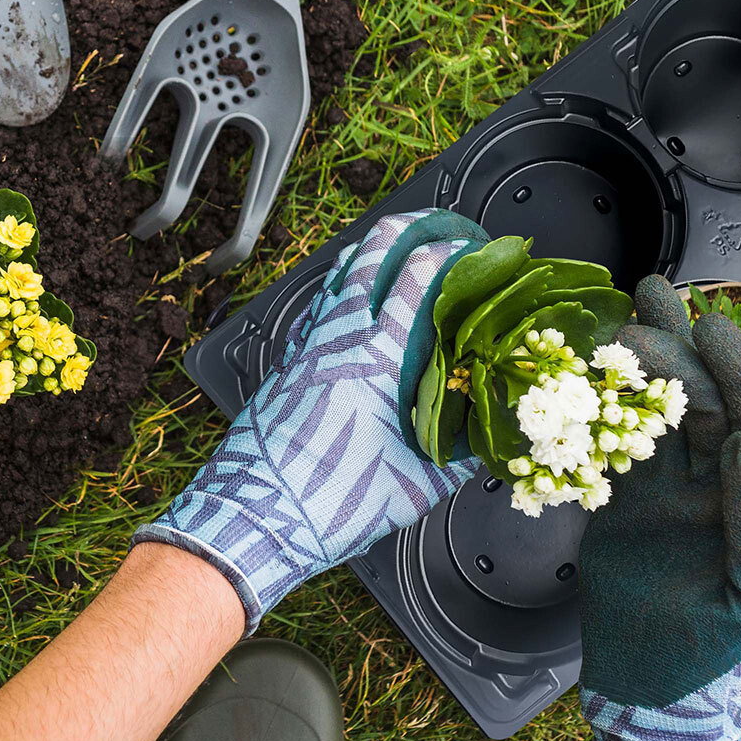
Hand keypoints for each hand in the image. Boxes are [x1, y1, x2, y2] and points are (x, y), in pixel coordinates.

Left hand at [134, 209, 489, 631]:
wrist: (254, 517)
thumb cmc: (330, 503)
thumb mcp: (414, 486)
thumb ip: (457, 456)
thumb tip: (486, 437)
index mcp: (377, 361)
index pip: (418, 279)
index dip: (450, 251)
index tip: (474, 247)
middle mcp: (338, 339)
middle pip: (371, 253)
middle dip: (409, 225)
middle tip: (437, 223)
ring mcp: (307, 344)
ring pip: (339, 272)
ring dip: (371, 250)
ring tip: (399, 245)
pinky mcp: (287, 359)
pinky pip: (319, 304)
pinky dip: (342, 286)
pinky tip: (353, 299)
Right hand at [578, 275, 740, 740]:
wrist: (645, 687)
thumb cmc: (705, 657)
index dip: (736, 371)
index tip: (709, 327)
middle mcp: (712, 487)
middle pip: (701, 402)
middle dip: (679, 348)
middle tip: (646, 300)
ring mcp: (667, 490)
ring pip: (655, 413)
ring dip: (642, 365)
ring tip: (623, 313)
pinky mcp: (624, 500)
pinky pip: (614, 444)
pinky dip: (601, 408)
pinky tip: (586, 374)